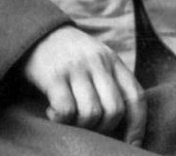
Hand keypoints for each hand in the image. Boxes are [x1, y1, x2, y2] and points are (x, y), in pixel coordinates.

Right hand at [20, 25, 145, 145]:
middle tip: (89, 127)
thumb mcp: (97, 60)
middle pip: (114, 110)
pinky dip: (60, 120)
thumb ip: (111, 83)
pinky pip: (66, 110)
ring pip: (92, 113)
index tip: (132, 144)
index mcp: (112, 60)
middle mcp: (98, 62)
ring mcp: (76, 68)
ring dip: (81, 126)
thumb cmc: (70, 56)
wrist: (37, 31)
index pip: (136, 96)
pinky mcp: (54, 75)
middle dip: (104, 128)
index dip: (138, 126)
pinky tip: (52, 113)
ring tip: (69, 118)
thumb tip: (126, 126)